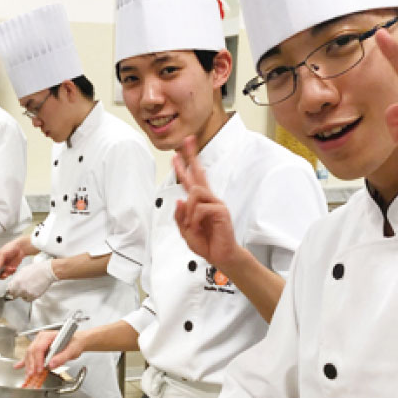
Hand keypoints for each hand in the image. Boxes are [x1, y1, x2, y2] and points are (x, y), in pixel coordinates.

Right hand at [0, 237, 27, 277]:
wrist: (19, 248)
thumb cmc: (10, 248)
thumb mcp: (3, 254)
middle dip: (1, 275)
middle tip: (5, 274)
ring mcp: (4, 268)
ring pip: (3, 275)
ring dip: (7, 273)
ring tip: (11, 268)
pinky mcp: (10, 269)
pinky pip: (10, 274)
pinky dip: (12, 272)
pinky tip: (14, 268)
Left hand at [6, 259, 57, 300]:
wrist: (47, 271)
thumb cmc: (35, 270)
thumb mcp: (22, 271)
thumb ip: (16, 279)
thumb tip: (11, 284)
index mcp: (16, 281)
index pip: (8, 290)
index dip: (11, 290)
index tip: (12, 290)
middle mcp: (21, 288)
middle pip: (13, 296)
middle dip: (16, 293)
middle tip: (20, 289)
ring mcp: (27, 293)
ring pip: (21, 298)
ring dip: (23, 294)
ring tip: (29, 287)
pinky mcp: (34, 296)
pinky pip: (28, 299)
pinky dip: (29, 297)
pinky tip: (32, 290)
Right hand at [15, 329, 85, 376]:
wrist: (76, 341)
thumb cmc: (74, 343)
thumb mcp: (71, 350)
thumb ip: (62, 357)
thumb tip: (51, 364)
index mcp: (49, 336)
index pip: (39, 348)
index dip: (38, 360)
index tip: (39, 370)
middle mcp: (42, 338)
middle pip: (32, 351)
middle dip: (31, 364)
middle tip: (33, 375)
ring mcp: (39, 343)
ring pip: (29, 354)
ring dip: (28, 365)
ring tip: (28, 375)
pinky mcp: (39, 349)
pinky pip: (30, 355)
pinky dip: (24, 362)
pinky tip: (18, 366)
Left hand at [173, 135, 239, 269]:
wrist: (220, 256)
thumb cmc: (206, 243)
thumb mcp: (186, 231)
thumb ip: (180, 217)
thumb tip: (178, 201)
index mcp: (199, 202)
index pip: (191, 180)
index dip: (184, 167)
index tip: (176, 154)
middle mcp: (209, 199)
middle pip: (199, 173)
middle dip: (191, 156)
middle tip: (187, 140)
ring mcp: (216, 203)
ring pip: (195, 193)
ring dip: (188, 210)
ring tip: (191, 224)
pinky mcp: (221, 211)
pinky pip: (201, 208)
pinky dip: (194, 219)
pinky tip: (198, 227)